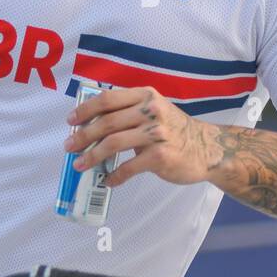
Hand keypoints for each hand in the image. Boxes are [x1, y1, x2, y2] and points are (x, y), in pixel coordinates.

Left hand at [63, 85, 219, 187]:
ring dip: (92, 156)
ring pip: (113, 143)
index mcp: (145, 96)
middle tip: (69, 147)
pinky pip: (129, 167)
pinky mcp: (161, 157)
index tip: (70, 122)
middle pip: (107, 122)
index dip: (85, 110)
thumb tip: (91, 123)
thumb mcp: (154, 109)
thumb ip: (128, 110)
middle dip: (83, 136)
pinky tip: (108, 180)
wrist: (207, 148)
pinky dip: (114, 176)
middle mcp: (151, 111)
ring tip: (80, 164)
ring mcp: (157, 134)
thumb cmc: (174, 129)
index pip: (108, 99)